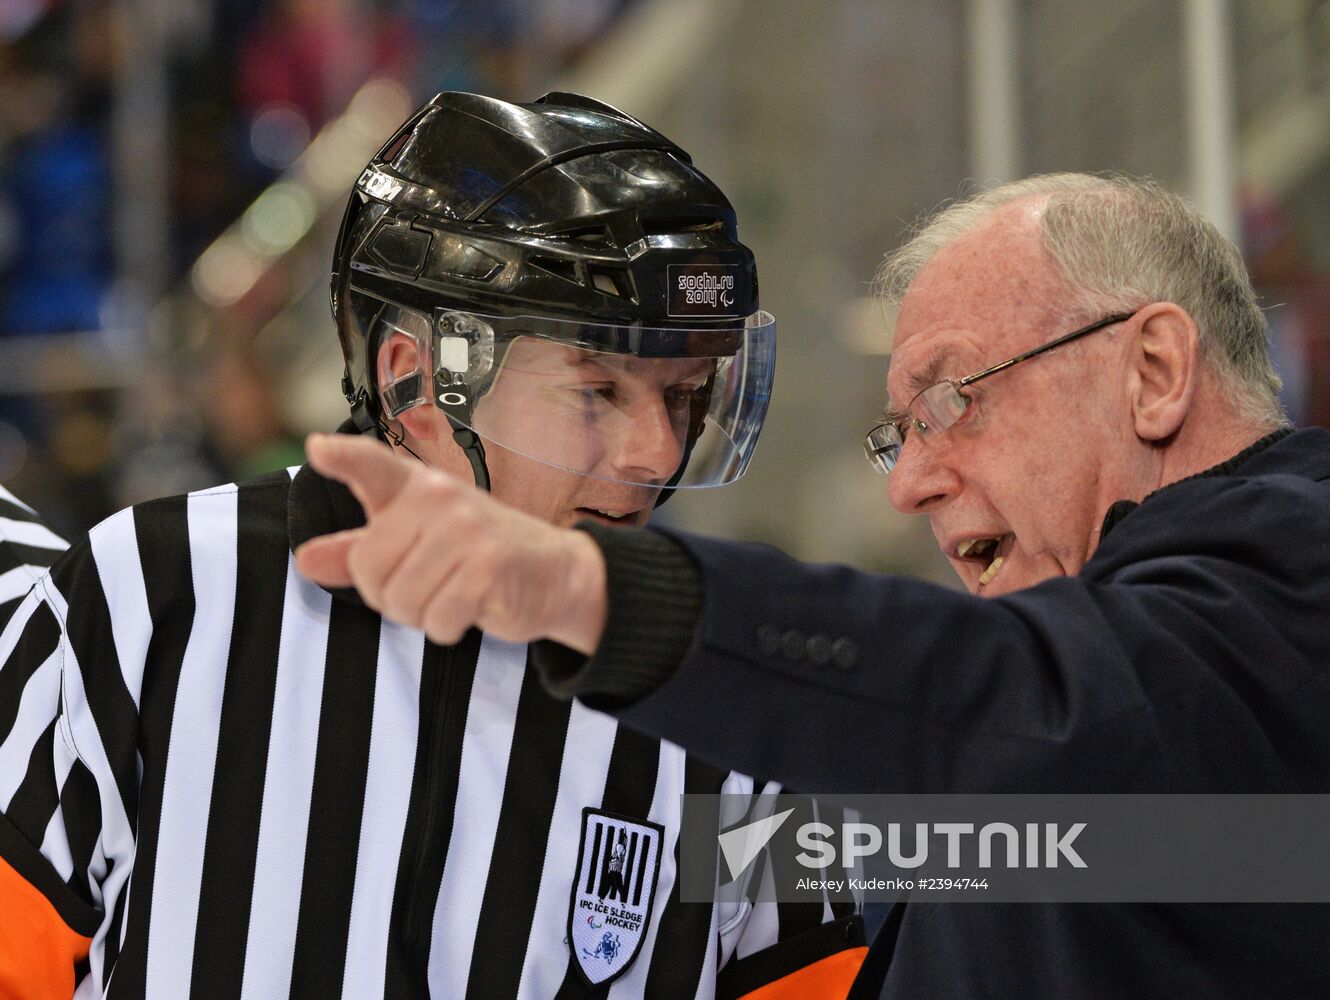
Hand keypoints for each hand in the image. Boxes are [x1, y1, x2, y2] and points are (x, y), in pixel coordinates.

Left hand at [294, 433, 607, 652]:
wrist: (556, 575)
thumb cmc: (478, 557)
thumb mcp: (417, 545)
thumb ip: (359, 552)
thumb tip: (305, 560)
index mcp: (417, 489)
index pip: (373, 466)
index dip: (343, 458)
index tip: (317, 448)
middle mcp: (440, 499)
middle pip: (370, 568)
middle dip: (389, 595)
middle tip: (429, 586)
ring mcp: (466, 531)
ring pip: (400, 600)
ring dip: (422, 615)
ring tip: (453, 595)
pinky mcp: (488, 567)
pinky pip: (436, 620)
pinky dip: (448, 627)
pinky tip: (472, 608)